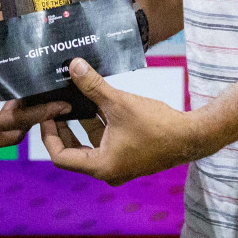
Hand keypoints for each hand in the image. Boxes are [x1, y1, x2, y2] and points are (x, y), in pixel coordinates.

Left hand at [41, 58, 204, 185]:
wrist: (191, 136)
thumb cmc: (157, 125)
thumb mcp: (119, 102)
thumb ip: (93, 86)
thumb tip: (73, 67)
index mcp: (100, 166)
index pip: (60, 157)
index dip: (48, 134)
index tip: (46, 113)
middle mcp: (107, 170)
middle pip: (71, 152)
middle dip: (61, 128)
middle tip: (54, 105)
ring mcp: (118, 165)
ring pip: (88, 145)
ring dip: (79, 124)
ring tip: (70, 99)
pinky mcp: (127, 156)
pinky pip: (103, 142)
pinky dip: (96, 125)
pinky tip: (94, 103)